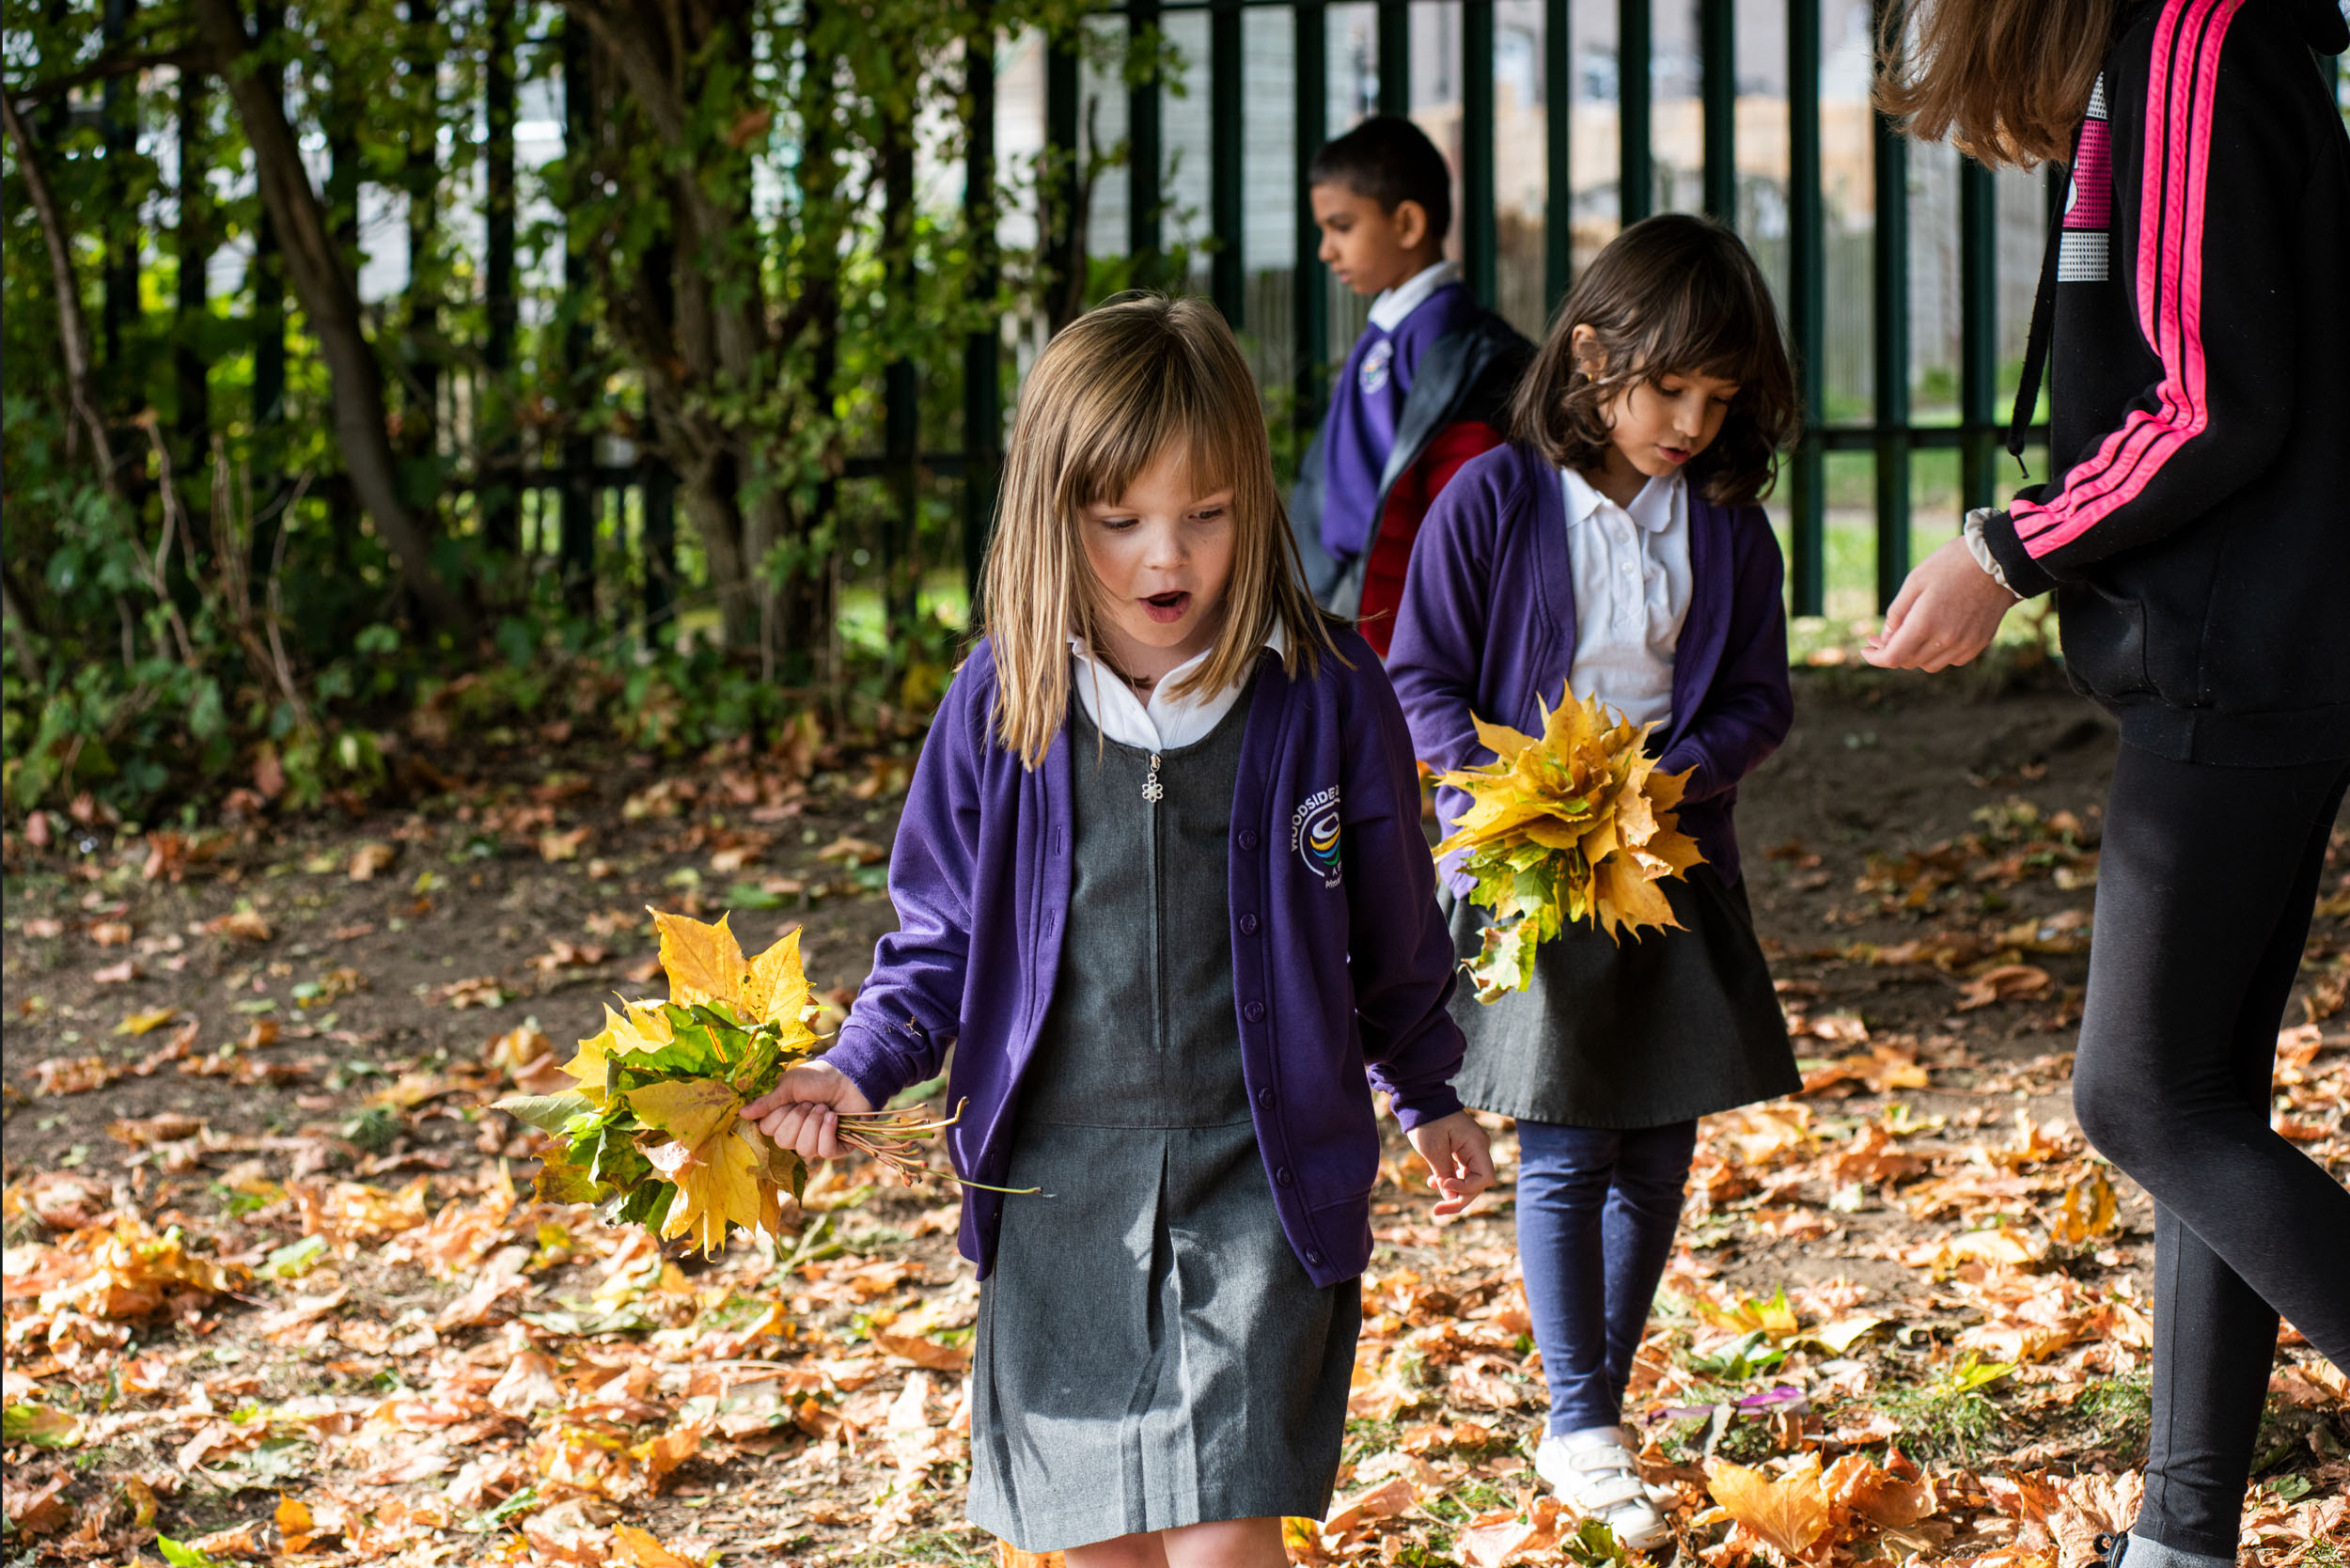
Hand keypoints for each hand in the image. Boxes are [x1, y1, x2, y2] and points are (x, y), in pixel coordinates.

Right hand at [743, 1061, 874, 1161]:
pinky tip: (834, 1117)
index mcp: (781, 1119)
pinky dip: (828, 1131)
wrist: (851, 1076)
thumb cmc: (818, 1078)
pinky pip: (824, 1151)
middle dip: (798, 1118)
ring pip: (805, 1149)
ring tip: (824, 1107)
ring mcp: (815, 1143)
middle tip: (810, 1102)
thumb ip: (767, 1102)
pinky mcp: (835, 1148)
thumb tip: (741, 1113)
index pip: (767, 1130)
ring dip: (815, 1122)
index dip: (779, 1115)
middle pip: (784, 1142)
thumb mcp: (789, 1085)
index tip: (791, 1099)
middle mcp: (796, 1134)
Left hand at [1406, 1110, 1495, 1218]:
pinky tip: (1433, 1182)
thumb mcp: (1433, 1149)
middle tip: (1436, 1210)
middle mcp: (1479, 1147)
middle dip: (1459, 1198)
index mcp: (1477, 1144)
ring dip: (1453, 1189)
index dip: (1466, 1188)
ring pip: (1470, 1180)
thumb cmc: (1427, 1120)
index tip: (1443, 1183)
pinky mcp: (1463, 1151)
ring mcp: (1472, 1149)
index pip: (1484, 1178)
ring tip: (1431, 1186)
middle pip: (1478, 1183)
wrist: (1421, 1099)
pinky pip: (1463, 1172)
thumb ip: (1444, 1174)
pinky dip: (1450, 1179)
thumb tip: (1452, 1198)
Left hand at [1862, 537, 2019, 671]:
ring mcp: (1965, 644)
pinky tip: (1934, 635)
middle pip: (1909, 662)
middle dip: (1891, 652)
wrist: (1999, 560)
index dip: (1875, 658)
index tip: (1866, 650)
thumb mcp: (1914, 581)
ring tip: (1908, 635)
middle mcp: (1946, 640)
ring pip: (1929, 664)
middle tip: (1881, 637)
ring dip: (1914, 655)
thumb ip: (1897, 613)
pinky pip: (1951, 659)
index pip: (1893, 658)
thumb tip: (1885, 638)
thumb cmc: (1951, 564)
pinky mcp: (1980, 643)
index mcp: (1925, 624)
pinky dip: (1938, 653)